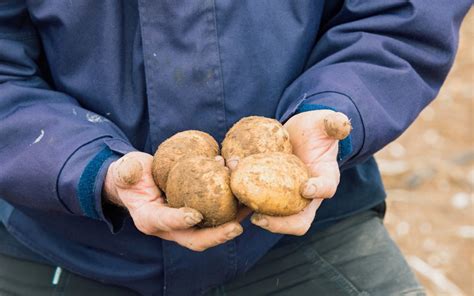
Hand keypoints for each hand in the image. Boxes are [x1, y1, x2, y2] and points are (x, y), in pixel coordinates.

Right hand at [103, 152, 243, 251]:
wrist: (138, 180)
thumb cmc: (131, 175)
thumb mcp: (125, 170)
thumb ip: (126, 172)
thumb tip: (131, 172)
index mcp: (150, 219)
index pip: (165, 222)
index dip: (179, 220)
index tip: (195, 215)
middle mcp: (170, 227)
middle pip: (195, 238)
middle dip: (216, 235)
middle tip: (236, 228)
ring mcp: (185, 223)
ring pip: (211, 229)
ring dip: (231, 221)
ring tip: (249, 208)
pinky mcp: (197, 213)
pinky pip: (216, 214)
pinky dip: (231, 207)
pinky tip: (245, 193)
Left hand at [250, 110, 350, 234]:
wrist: (297, 134)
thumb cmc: (314, 129)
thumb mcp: (325, 123)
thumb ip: (334, 123)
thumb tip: (342, 124)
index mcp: (324, 179)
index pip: (326, 189)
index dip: (318, 190)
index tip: (305, 187)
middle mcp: (306, 196)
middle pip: (298, 221)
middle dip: (280, 224)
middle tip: (260, 218)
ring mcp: (285, 198)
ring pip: (273, 216)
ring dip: (254, 212)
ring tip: (238, 202)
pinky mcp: (267, 193)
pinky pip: (255, 202)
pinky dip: (241, 201)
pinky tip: (227, 189)